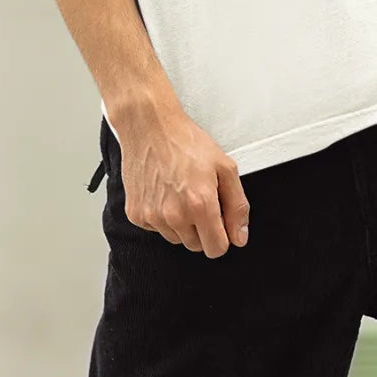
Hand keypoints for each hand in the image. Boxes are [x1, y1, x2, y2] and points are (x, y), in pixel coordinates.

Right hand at [116, 108, 249, 258]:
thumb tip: (239, 236)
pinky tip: (163, 192)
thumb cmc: (186, 142)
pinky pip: (156, 229)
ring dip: (181, 224)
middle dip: (202, 229)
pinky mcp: (136, 214)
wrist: (150, 126)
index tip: (218, 221)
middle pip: (196, 246)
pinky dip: (161, 217)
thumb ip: (237, 206)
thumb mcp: (225, 167)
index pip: (216, 249)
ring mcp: (152, 216)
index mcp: (200, 205)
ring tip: (180, 192)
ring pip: (176, 239)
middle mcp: (175, 215)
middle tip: (198, 199)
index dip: (222, 236)